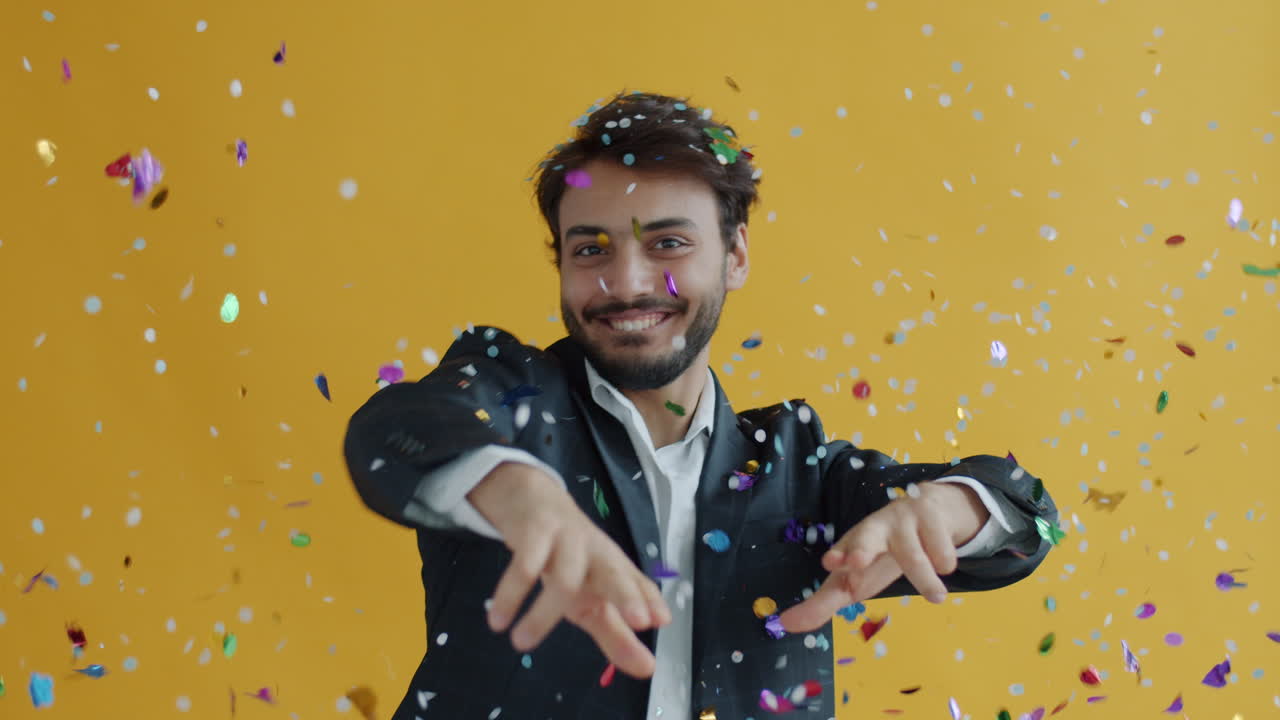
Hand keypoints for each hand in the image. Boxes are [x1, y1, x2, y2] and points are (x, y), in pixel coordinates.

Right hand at [468, 462, 671, 678]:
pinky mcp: (535, 533)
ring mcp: (567, 541)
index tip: (660, 621)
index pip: (638, 584)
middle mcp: (596, 553)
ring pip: (563, 578)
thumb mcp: (593, 597)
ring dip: (542, 614)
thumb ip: (617, 636)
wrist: (534, 502)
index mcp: (614, 568)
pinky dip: (510, 593)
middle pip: (615, 573)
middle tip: (637, 621)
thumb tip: (646, 670)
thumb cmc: (572, 559)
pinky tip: (499, 619)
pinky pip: (523, 565)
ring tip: (520, 644)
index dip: (649, 601)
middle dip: (627, 595)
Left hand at [778, 481, 985, 632]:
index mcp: (852, 543)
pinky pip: (942, 552)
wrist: (930, 513)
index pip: (841, 550)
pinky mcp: (932, 517)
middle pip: (866, 537)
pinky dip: (944, 562)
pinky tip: (944, 561)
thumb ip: (823, 604)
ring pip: (914, 555)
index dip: (837, 557)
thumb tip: (785, 625)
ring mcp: (903, 520)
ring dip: (925, 577)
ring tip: (937, 597)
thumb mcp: (854, 580)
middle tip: (856, 562)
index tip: (830, 563)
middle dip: (861, 548)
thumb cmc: (882, 554)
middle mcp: (875, 529)